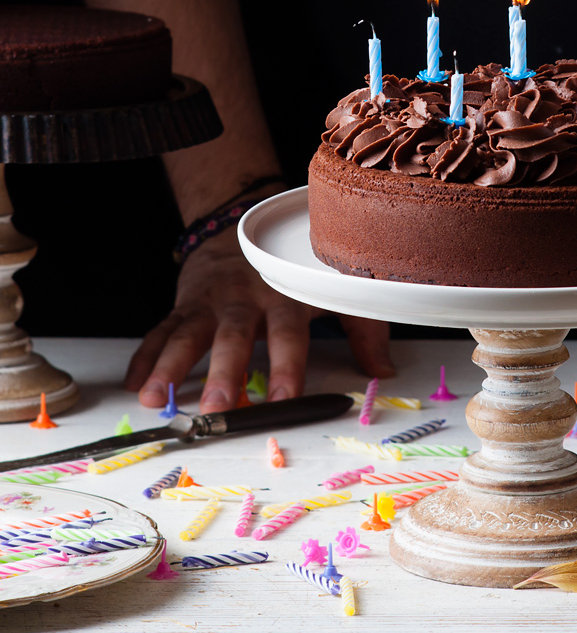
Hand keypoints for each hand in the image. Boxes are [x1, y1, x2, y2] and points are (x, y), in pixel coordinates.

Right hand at [125, 228, 394, 412]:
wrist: (243, 224)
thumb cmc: (293, 269)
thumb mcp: (332, 288)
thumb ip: (362, 328)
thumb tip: (385, 372)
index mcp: (284, 295)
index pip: (288, 333)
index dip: (287, 364)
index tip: (283, 396)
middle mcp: (244, 297)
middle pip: (234, 336)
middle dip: (225, 373)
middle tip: (217, 409)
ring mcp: (210, 300)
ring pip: (188, 332)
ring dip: (171, 366)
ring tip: (155, 399)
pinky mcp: (184, 303)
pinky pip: (161, 329)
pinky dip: (145, 355)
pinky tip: (135, 383)